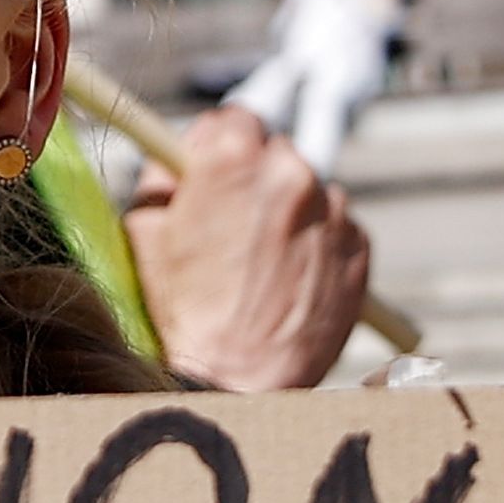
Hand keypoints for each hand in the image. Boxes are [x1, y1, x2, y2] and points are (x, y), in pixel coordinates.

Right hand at [119, 105, 370, 391]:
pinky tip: (292, 284)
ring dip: (293, 216)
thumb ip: (164, 178)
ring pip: (311, 194)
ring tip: (265, 268)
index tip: (216, 176)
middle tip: (237, 229)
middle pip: (276, 154)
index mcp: (233, 157)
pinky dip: (321, 249)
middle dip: (258, 182)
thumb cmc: (180, 311)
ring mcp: (332, 210)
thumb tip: (180, 158)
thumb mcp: (143, 232)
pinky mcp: (360, 248)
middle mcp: (291, 171)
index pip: (234, 120)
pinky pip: (340, 231)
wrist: (235, 382)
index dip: (220, 150)